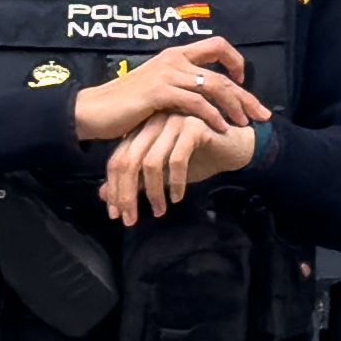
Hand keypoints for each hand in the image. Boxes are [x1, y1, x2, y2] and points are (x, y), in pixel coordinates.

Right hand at [64, 42, 266, 150]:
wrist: (94, 111)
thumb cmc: (125, 105)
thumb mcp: (156, 89)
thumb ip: (178, 87)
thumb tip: (201, 97)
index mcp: (174, 55)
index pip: (216, 44)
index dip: (235, 61)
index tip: (243, 81)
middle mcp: (174, 59)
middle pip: (222, 72)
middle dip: (246, 95)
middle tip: (263, 114)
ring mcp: (167, 74)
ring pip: (214, 86)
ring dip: (235, 107)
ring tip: (246, 125)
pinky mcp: (159, 92)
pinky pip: (196, 103)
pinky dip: (212, 116)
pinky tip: (221, 129)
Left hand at [100, 110, 257, 223]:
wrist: (235, 148)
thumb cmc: (198, 159)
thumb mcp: (162, 174)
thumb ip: (135, 181)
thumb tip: (105, 196)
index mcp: (141, 130)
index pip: (117, 160)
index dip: (114, 189)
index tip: (116, 214)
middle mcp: (153, 122)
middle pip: (128, 161)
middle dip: (127, 194)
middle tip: (130, 220)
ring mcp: (172, 121)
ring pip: (150, 162)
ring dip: (153, 192)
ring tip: (159, 211)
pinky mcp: (193, 126)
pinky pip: (177, 159)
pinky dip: (175, 182)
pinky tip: (178, 197)